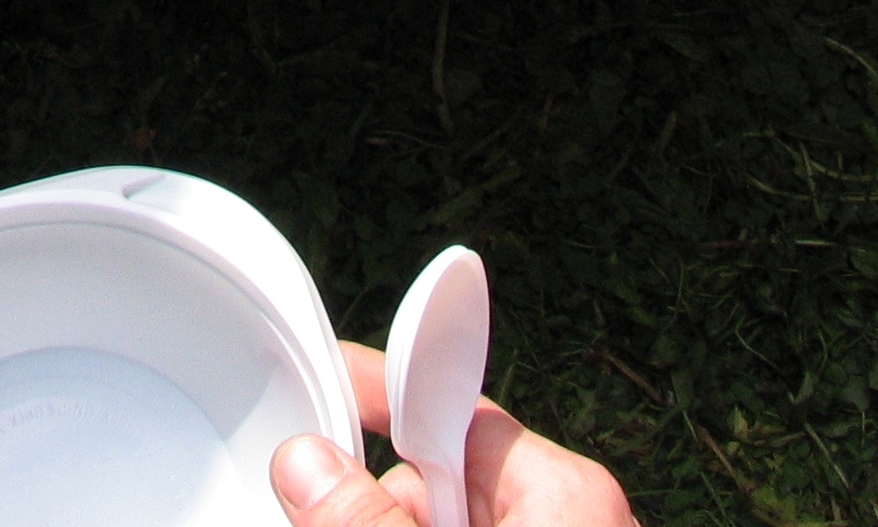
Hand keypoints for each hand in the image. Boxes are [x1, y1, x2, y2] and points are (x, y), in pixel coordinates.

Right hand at [274, 345, 636, 526]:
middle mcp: (568, 515)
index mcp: (563, 491)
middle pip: (437, 475)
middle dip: (388, 502)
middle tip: (347, 525)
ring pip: (446, 520)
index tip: (330, 366)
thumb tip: (309, 468)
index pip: (452, 402)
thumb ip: (372, 521)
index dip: (385, 380)